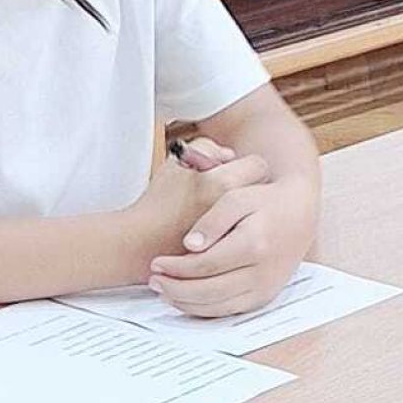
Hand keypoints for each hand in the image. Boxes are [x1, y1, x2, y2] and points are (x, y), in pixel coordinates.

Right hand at [130, 143, 270, 266]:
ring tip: (230, 211)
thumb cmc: (157, 203)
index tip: (238, 170)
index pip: (257, 165)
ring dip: (249, 210)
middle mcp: (235, 210)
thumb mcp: (177, 163)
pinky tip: (224, 229)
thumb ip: (206, 148)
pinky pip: (249, 235)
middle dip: (251, 187)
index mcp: (222, 183)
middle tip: (236, 191)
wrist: (140, 245)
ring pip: (258, 215)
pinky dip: (241, 230)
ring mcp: (236, 236)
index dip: (248, 165)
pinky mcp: (233, 255)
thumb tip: (228, 156)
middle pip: (262, 190)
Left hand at [148, 170, 316, 317]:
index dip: (177, 267)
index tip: (157, 263)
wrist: (299, 213)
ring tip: (164, 292)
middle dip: (177, 289)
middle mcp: (262, 271)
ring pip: (218, 307)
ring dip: (187, 303)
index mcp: (254, 244)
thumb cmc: (265, 201)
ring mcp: (265, 288)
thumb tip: (190, 245)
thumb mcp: (237, 197)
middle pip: (210, 290)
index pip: (206, 264)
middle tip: (154, 281)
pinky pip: (229, 311)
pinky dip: (204, 309)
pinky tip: (185, 299)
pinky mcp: (264, 297)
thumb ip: (212, 219)